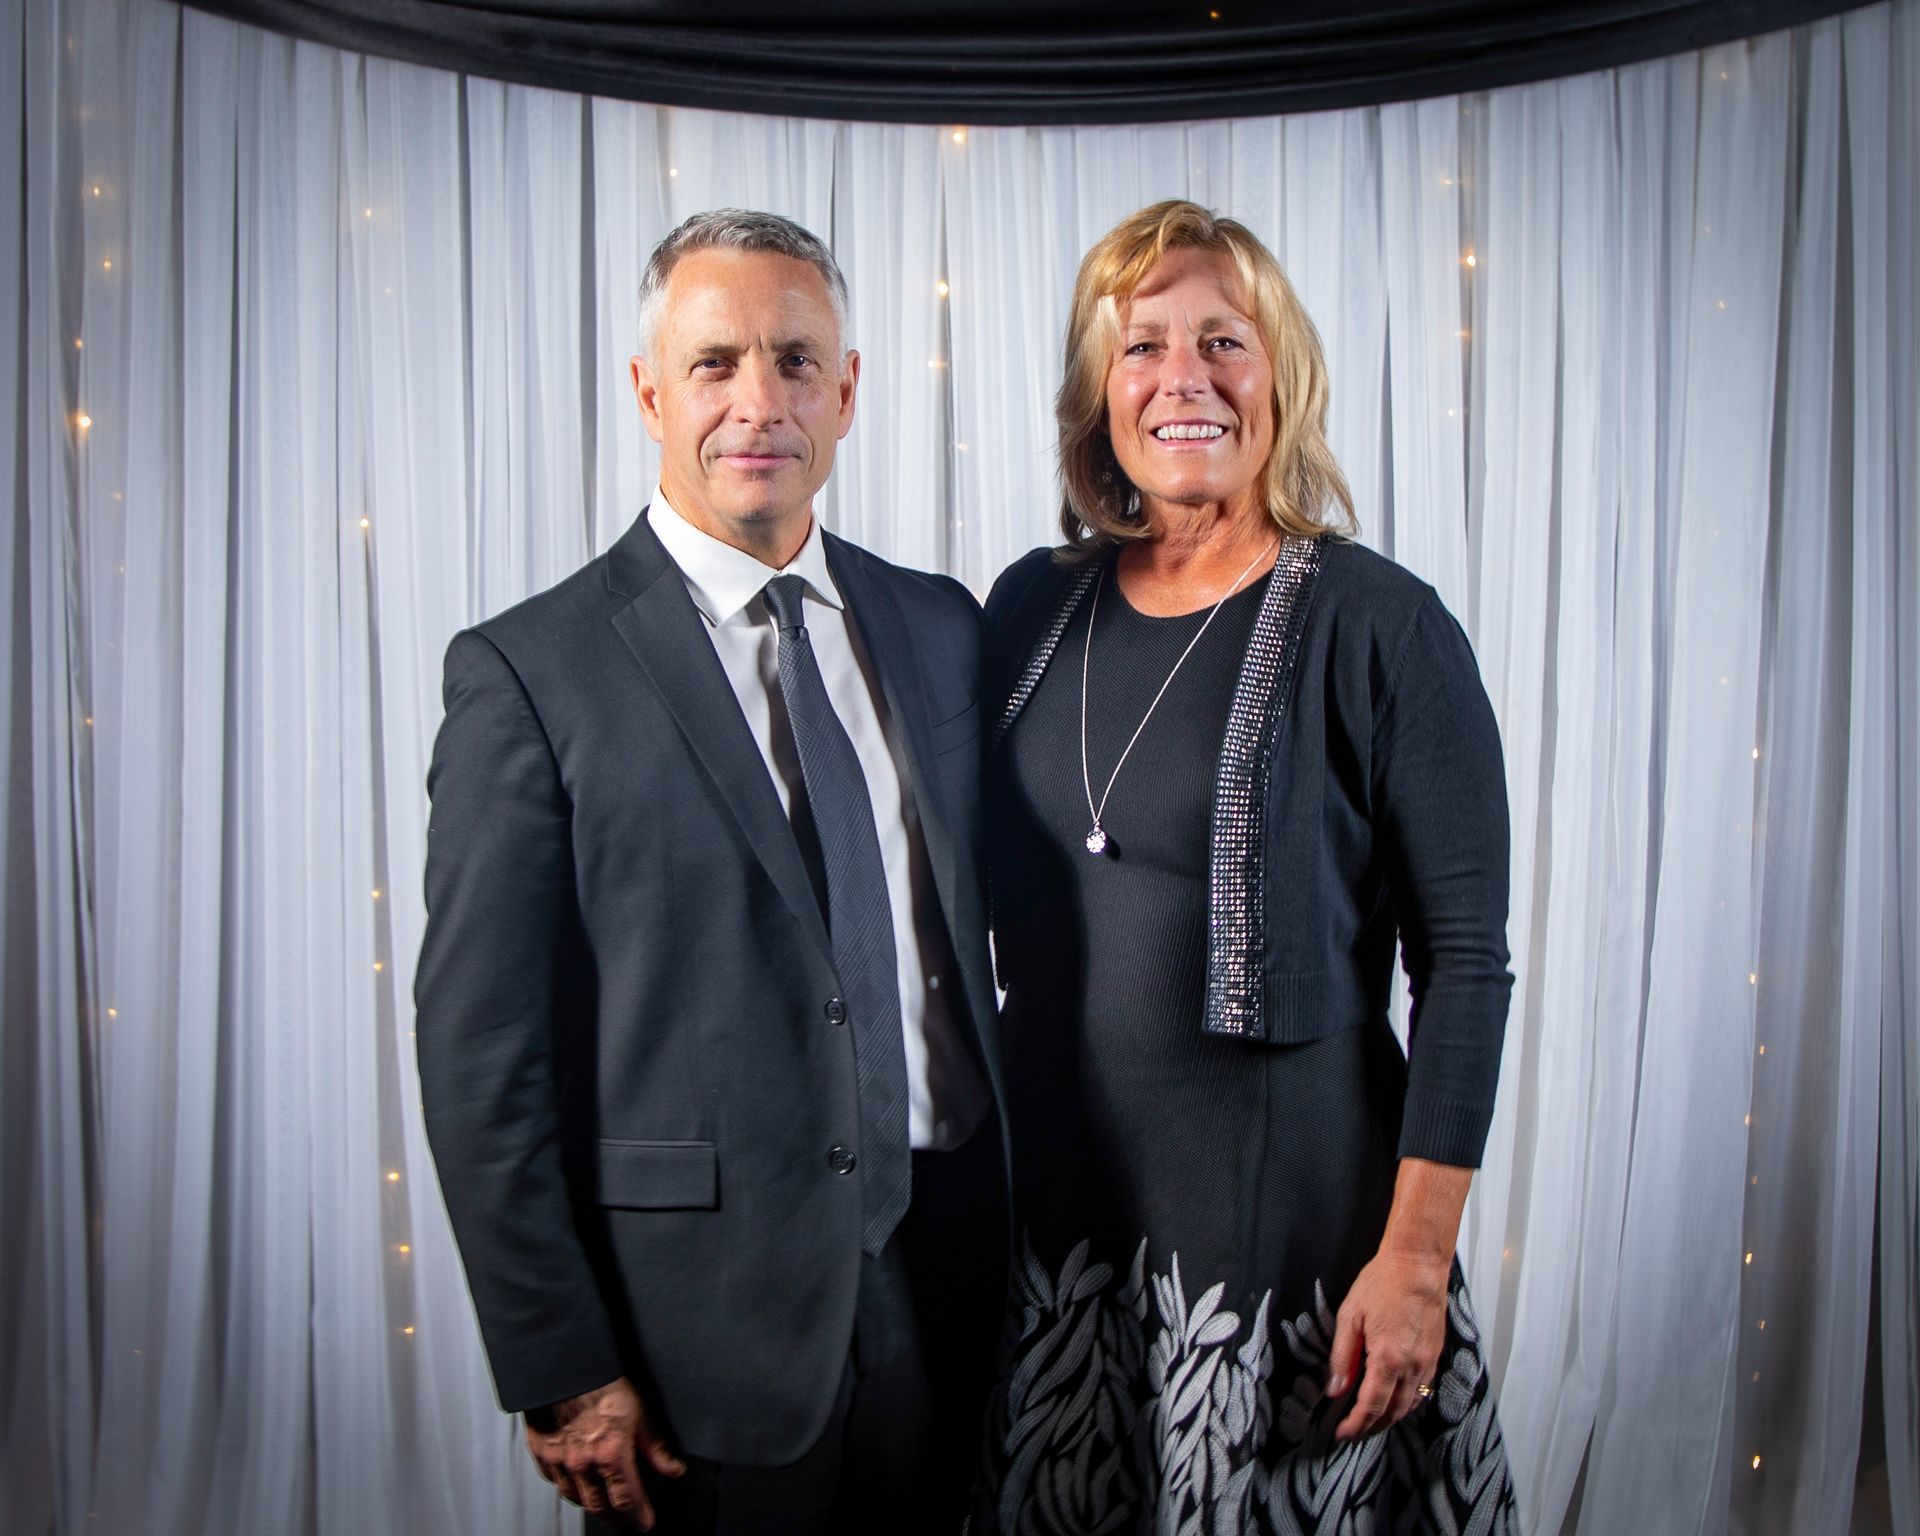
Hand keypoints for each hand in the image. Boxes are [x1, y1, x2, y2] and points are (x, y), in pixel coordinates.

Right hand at [523, 1377, 684, 1528]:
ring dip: (592, 1505)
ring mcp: (558, 1460)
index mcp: (610, 1455)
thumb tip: (673, 1469)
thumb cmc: (601, 1383)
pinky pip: (554, 1481)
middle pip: (600, 1507)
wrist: (563, 1364)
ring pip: (575, 1497)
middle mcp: (582, 1463)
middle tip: (626, 1523)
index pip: (627, 1501)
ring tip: (604, 1506)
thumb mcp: (640, 1412)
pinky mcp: (541, 1452)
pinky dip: (568, 1486)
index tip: (645, 1524)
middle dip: (616, 1519)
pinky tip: (576, 1483)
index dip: (638, 1517)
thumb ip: (656, 1447)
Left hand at [1323, 1157, 1472, 1441]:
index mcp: (1388, 1358)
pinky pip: (1422, 1390)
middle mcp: (1412, 1367)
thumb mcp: (1350, 1315)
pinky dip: (1406, 1402)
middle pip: (1392, 1412)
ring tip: (1370, 1421)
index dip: (1356, 1424)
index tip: (1342, 1433)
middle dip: (1371, 1427)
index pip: (1371, 1406)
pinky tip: (1393, 1400)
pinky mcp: (1435, 1355)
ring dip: (1389, 1418)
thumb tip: (1334, 1389)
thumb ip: (1343, 1356)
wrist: (1418, 1265)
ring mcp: (1427, 1362)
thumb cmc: (1382, 1283)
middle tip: (1352, 1432)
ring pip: (1410, 1405)